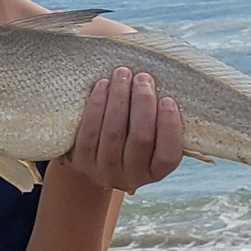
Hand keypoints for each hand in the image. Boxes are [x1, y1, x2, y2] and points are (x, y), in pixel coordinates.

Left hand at [64, 67, 182, 192]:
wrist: (92, 159)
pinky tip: (103, 85)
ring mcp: (104, 171)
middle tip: (143, 78)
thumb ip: (158, 121)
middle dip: (143, 103)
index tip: (168, 99)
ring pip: (114, 132)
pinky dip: (97, 105)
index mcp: (154, 171)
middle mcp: (131, 177)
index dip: (169, 127)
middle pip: (140, 139)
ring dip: (119, 98)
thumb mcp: (149, 139)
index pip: (168, 156)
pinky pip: (89, 131)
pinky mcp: (81, 161)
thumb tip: (165, 86)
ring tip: (122, 73)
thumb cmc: (128, 137)